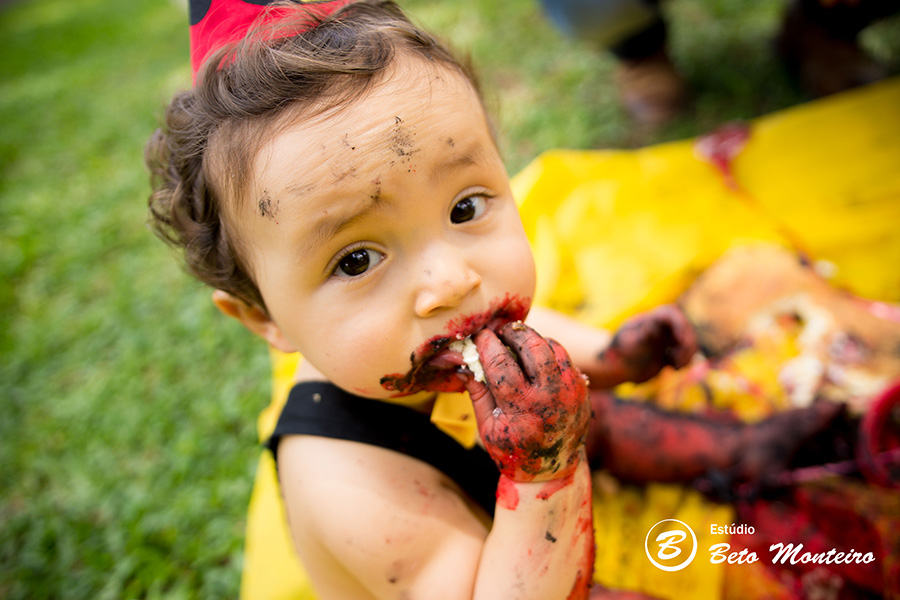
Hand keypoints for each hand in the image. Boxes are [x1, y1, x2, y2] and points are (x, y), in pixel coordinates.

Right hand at [463, 322, 589, 481]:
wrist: (552, 469)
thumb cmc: (512, 449)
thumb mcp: (487, 427)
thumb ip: (477, 392)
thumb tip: (463, 362)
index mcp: (522, 407)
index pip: (500, 362)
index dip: (487, 343)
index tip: (479, 336)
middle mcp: (550, 395)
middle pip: (532, 345)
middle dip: (512, 333)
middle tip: (500, 334)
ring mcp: (570, 390)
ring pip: (552, 346)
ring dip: (532, 340)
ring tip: (517, 344)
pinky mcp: (582, 388)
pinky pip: (564, 357)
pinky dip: (547, 352)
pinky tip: (534, 359)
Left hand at [593, 305, 696, 386]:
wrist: (618, 368)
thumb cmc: (620, 351)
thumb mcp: (628, 343)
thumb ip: (641, 335)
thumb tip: (653, 324)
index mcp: (652, 319)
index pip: (671, 313)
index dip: (680, 324)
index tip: (682, 340)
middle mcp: (663, 326)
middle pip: (685, 327)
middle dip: (687, 343)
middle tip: (679, 360)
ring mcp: (669, 339)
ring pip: (688, 342)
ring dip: (687, 354)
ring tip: (676, 367)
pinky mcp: (672, 351)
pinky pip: (686, 354)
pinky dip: (685, 362)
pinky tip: (673, 368)